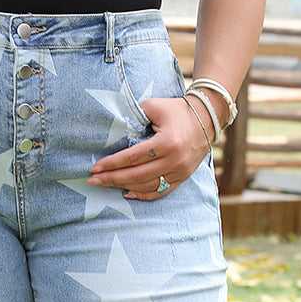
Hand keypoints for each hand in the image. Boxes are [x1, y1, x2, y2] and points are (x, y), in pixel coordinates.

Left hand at [87, 97, 211, 200]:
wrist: (207, 119)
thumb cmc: (177, 110)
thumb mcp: (155, 106)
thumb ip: (134, 115)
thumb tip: (113, 130)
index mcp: (166, 142)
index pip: (133, 157)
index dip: (112, 163)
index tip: (94, 167)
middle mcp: (174, 160)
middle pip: (137, 175)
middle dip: (112, 179)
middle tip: (92, 180)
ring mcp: (180, 172)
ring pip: (147, 186)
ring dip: (124, 187)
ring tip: (105, 184)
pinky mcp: (183, 178)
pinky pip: (161, 192)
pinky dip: (143, 195)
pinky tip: (126, 193)